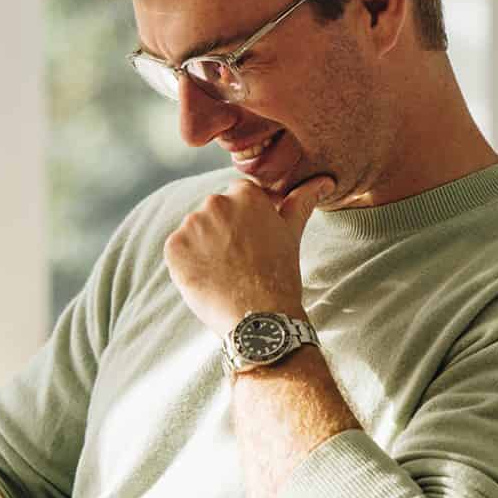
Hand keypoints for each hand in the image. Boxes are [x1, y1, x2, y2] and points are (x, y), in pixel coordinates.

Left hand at [163, 176, 333, 332]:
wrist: (258, 316)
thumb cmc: (279, 275)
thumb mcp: (291, 232)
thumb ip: (302, 201)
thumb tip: (324, 180)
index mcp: (245, 194)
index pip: (238, 197)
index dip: (244, 221)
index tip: (252, 242)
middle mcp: (216, 202)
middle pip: (215, 212)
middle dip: (223, 232)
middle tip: (240, 260)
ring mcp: (192, 225)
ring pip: (195, 231)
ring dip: (204, 247)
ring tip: (225, 271)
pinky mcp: (173, 247)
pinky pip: (178, 250)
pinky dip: (188, 263)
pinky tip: (208, 278)